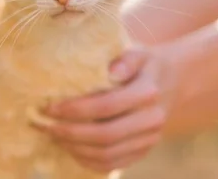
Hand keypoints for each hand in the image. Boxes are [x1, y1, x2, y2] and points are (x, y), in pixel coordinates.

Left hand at [34, 46, 176, 172]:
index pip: (107, 106)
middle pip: (105, 135)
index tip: (50, 107)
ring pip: (107, 154)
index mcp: (149, 92)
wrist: (172, 83)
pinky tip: (70, 148)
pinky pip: (113, 164)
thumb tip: (110, 72)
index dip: (75, 110)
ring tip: (53, 135)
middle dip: (69, 132)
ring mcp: (149, 140)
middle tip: (45, 125)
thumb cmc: (145, 65)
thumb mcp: (138, 53)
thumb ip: (125, 60)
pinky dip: (87, 161)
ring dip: (74, 148)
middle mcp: (152, 119)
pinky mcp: (143, 152)